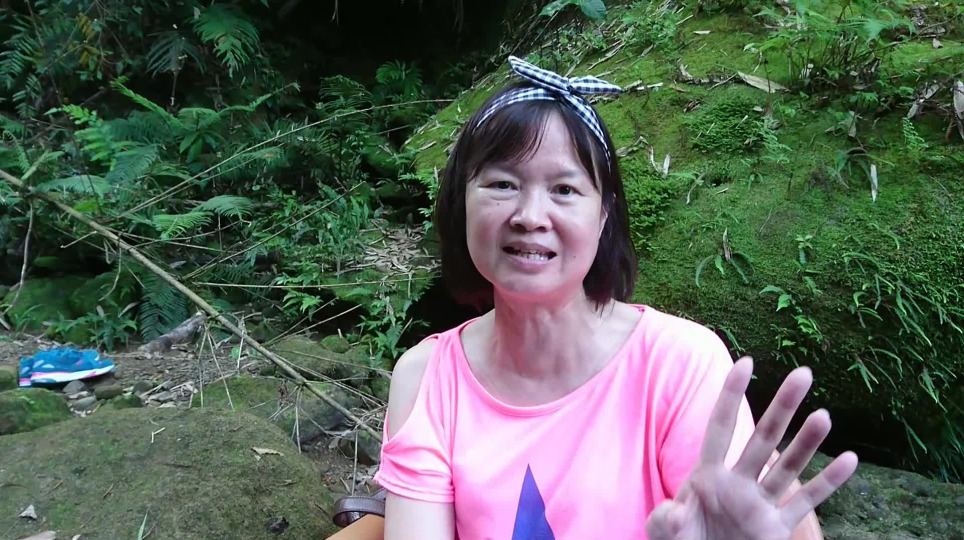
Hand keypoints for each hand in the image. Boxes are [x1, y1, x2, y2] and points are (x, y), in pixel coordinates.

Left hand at [646, 357, 857, 539]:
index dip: (731, 395)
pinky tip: (849, 460)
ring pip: (788, 468)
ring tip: (825, 416)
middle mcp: (737, 484)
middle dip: (782, 407)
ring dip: (807, 443)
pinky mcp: (775, 530)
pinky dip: (828, 484)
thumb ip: (666, 519)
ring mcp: (759, 505)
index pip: (721, 427)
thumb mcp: (664, 531)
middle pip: (763, 438)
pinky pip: (805, 504)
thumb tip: (675, 511)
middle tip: (803, 373)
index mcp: (707, 476)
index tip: (747, 362)